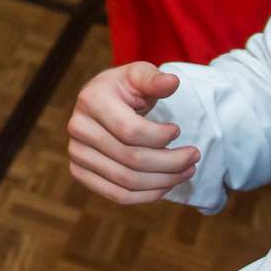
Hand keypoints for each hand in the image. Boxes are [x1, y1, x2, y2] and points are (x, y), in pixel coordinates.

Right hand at [66, 61, 197, 204]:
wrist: (100, 103)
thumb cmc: (123, 88)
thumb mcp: (138, 75)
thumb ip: (154, 79)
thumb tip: (172, 82)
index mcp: (91, 100)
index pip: (130, 131)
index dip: (160, 137)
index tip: (178, 130)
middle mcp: (77, 127)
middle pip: (131, 159)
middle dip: (171, 162)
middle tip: (194, 157)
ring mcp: (76, 153)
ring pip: (127, 181)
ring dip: (163, 181)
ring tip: (186, 171)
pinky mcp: (79, 172)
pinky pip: (117, 195)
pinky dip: (146, 196)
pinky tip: (166, 186)